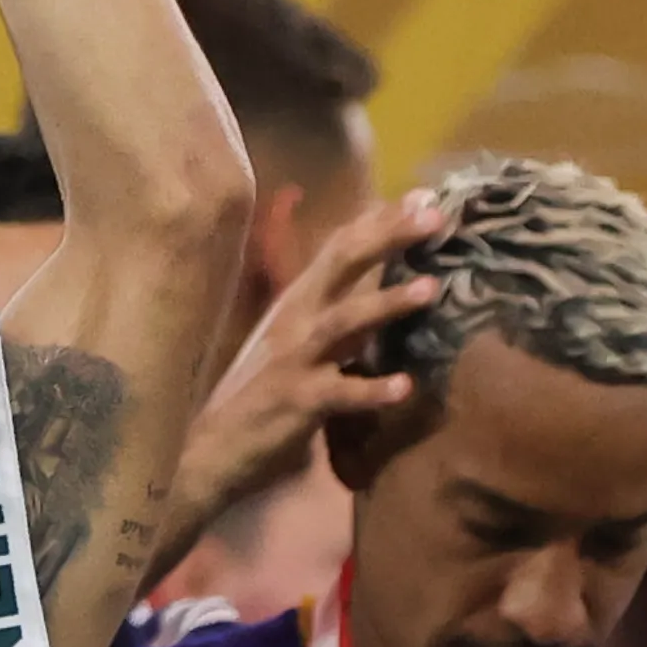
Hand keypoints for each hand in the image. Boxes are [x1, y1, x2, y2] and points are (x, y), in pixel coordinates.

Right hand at [171, 195, 443, 523]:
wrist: (210, 451)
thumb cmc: (260, 397)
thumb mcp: (297, 346)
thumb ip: (335, 319)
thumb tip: (379, 295)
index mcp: (296, 304)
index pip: (339, 249)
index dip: (380, 220)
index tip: (424, 195)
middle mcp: (294, 321)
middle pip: (342, 266)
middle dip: (389, 237)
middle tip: (436, 215)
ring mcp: (294, 360)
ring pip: (342, 321)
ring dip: (386, 303)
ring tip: (430, 288)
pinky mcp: (296, 402)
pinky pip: (340, 393)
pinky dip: (372, 389)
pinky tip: (404, 386)